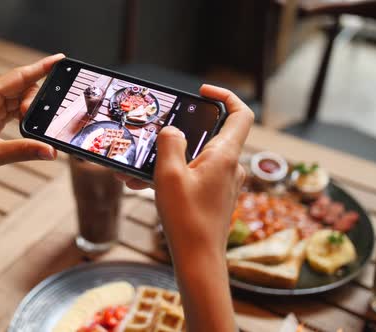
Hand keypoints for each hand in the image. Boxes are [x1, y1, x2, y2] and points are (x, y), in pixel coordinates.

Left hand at [0, 53, 64, 168]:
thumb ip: (23, 151)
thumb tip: (50, 151)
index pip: (17, 77)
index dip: (40, 68)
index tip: (60, 60)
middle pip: (20, 86)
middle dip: (34, 99)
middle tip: (39, 118)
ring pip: (19, 97)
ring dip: (29, 109)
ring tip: (28, 126)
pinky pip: (13, 107)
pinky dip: (24, 114)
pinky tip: (27, 124)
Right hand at [154, 84, 252, 254]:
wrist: (199, 260)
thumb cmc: (188, 220)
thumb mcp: (169, 175)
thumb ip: (170, 144)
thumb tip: (172, 131)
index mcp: (225, 155)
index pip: (240, 113)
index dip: (225, 96)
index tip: (202, 91)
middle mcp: (229, 166)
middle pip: (209, 135)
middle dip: (177, 135)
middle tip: (154, 137)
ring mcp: (223, 183)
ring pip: (194, 159)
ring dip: (166, 161)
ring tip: (135, 171)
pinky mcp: (214, 196)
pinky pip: (192, 177)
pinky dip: (170, 177)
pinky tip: (142, 186)